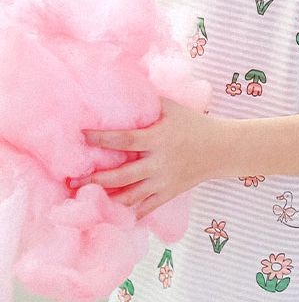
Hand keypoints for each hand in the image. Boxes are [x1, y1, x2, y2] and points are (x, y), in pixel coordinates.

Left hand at [84, 102, 224, 220]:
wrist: (223, 150)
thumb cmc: (195, 124)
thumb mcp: (172, 107)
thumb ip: (147, 100)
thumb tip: (120, 85)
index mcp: (159, 139)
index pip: (125, 140)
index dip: (102, 139)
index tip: (82, 135)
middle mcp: (159, 163)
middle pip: (122, 176)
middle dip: (95, 179)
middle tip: (72, 182)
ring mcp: (164, 182)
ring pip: (131, 197)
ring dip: (106, 199)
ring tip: (85, 200)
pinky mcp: (169, 194)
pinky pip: (146, 208)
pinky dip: (128, 214)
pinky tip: (111, 216)